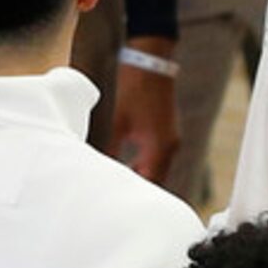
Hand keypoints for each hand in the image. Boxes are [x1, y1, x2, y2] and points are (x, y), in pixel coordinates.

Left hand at [110, 45, 181, 185]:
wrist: (150, 63)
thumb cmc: (134, 90)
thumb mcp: (117, 122)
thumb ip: (110, 149)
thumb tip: (97, 168)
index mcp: (158, 148)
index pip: (149, 182)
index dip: (135, 195)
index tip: (119, 203)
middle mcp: (169, 147)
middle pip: (155, 179)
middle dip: (138, 189)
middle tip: (117, 198)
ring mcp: (170, 139)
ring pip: (157, 169)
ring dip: (142, 177)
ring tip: (120, 185)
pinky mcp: (166, 132)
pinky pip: (158, 157)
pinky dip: (146, 164)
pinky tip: (129, 165)